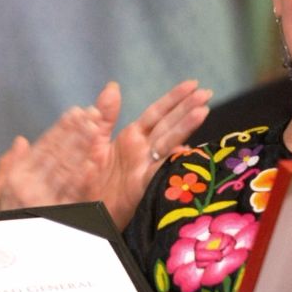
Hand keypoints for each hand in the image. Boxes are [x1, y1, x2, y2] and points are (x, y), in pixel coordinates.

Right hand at [0, 106, 102, 209]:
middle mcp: (29, 187)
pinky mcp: (58, 216)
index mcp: (17, 178)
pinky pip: (72, 194)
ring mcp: (44, 202)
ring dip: (82, 147)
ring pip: (67, 169)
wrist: (11, 254)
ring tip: (96, 128)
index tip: (77, 112)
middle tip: (93, 114)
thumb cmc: (8, 217)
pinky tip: (92, 162)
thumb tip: (21, 141)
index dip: (62, 128)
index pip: (44, 147)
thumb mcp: (0, 193)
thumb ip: (9, 166)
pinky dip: (82, 177)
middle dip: (76, 132)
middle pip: (58, 154)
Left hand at [93, 79, 211, 228]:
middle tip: (208, 93)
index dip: (175, 98)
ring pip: (169, 142)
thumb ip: (105, 115)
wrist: (83, 208)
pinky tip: (187, 149)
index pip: (158, 113)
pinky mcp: (142, 185)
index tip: (193, 84)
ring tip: (203, 111)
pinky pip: (161, 170)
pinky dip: (173, 160)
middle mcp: (143, 150)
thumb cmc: (90, 177)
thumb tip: (114, 86)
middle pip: (169, 124)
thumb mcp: (94, 140)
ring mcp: (145, 166)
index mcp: (133, 137)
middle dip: (188, 108)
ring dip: (185, 127)